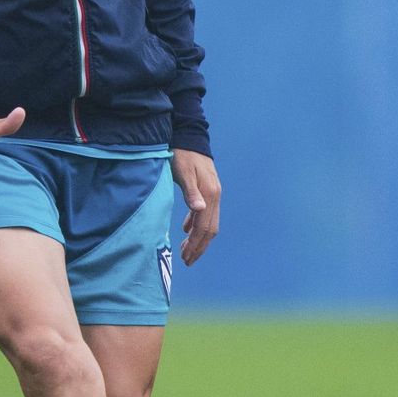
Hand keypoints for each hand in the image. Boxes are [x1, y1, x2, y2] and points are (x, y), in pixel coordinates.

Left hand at [172, 148, 219, 265]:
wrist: (190, 136)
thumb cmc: (183, 154)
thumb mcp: (183, 172)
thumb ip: (190, 192)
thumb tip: (199, 209)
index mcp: (210, 194)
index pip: (204, 227)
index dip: (196, 244)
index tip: (186, 257)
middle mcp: (214, 196)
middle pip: (210, 229)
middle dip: (199, 246)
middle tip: (186, 260)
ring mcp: (213, 193)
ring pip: (208, 222)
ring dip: (198, 238)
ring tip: (186, 250)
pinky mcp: (208, 190)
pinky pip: (204, 213)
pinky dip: (196, 224)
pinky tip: (186, 229)